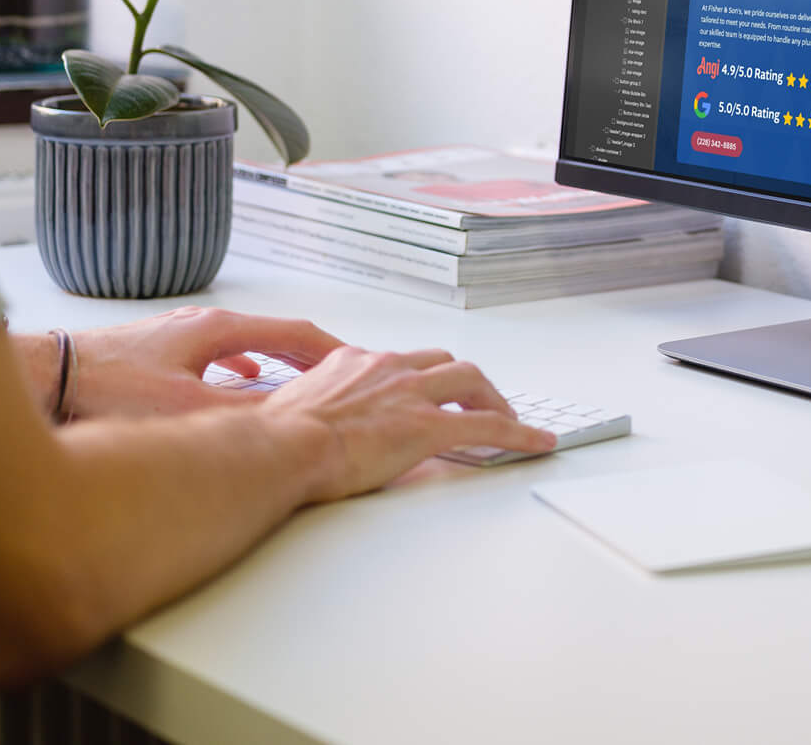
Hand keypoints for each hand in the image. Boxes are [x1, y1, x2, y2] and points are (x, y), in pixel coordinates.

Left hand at [66, 307, 345, 419]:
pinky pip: (218, 354)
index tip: (361, 364)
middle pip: (273, 334)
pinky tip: (238, 382)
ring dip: (277, 362)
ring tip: (299, 380)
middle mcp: (203, 323)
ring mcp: (180, 333)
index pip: (294, 334)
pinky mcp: (158, 349)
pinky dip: (242, 367)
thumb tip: (289, 422)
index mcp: (219, 329)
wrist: (50, 372)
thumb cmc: (110, 386)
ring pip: (245, 344)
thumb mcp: (185, 408)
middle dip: (310, 356)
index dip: (332, 351)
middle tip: (340, 374)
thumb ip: (240, 414)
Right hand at [260, 346, 554, 501]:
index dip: (419, 378)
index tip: (425, 393)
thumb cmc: (273, 438)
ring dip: (492, 399)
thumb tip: (309, 430)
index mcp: (353, 363)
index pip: (399, 362)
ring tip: (507, 420)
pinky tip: (537, 443)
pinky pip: (487, 426)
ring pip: (469, 380)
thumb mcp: (292, 410)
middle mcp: (386, 367)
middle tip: (477, 404)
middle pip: (442, 362)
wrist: (278, 447)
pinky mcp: (426, 425)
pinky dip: (518, 433)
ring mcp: (410, 393)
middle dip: (465, 382)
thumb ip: (314, 410)